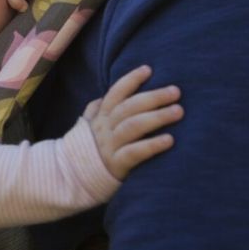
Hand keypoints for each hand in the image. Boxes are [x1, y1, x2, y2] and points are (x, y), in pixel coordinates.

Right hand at [85, 65, 182, 179]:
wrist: (70, 179)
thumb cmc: (86, 150)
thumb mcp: (87, 127)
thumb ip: (95, 111)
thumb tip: (103, 96)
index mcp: (100, 117)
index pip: (115, 93)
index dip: (130, 80)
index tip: (148, 69)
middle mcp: (104, 129)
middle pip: (129, 107)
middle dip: (153, 97)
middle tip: (175, 91)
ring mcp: (109, 146)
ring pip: (133, 126)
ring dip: (157, 117)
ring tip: (178, 111)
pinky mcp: (116, 165)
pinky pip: (134, 153)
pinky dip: (152, 145)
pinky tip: (170, 140)